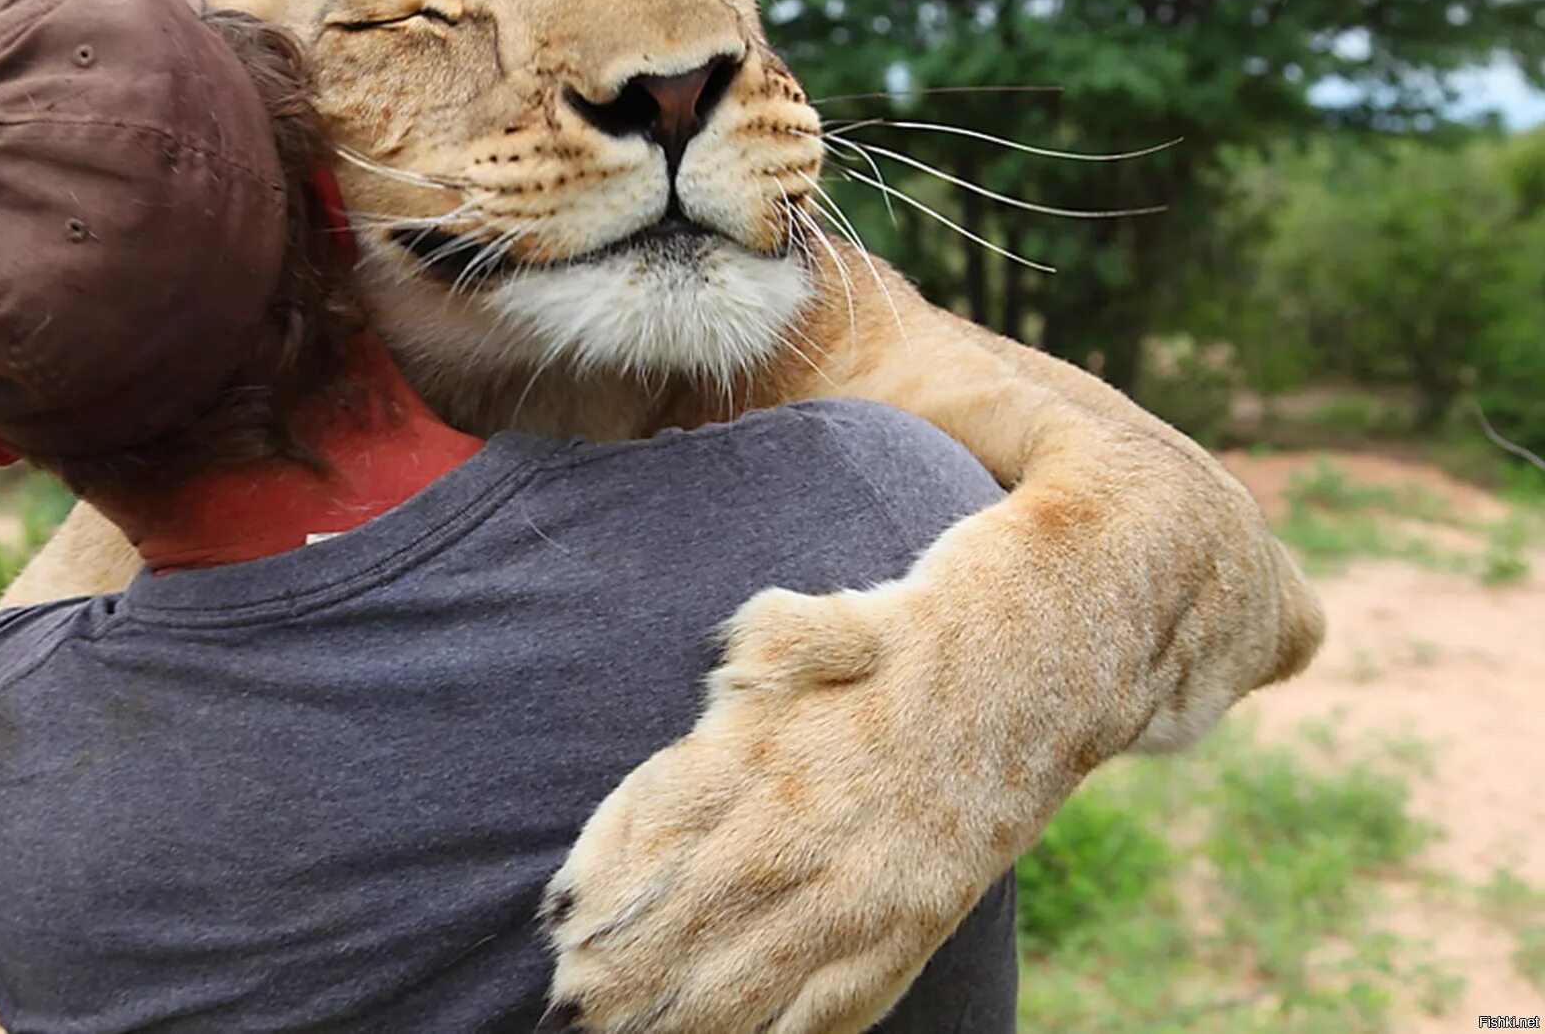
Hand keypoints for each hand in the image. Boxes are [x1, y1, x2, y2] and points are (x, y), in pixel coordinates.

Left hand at [543, 584, 1056, 1033]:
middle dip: (622, 965)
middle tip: (565, 1004)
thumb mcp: (834, 618)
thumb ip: (773, 644)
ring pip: (751, 974)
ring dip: (679, 1015)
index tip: (555, 913)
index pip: (668, 816)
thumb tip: (727, 659)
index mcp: (783, 745)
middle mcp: (817, 827)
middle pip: (693, 911)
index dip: (608, 868)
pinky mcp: (911, 926)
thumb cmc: (923, 629)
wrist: (1055, 661)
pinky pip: (835, 1006)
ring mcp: (865, 890)